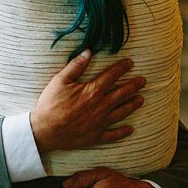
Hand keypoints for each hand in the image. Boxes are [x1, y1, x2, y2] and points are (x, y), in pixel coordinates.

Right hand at [30, 50, 144, 153]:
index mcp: (92, 91)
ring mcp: (100, 123)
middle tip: (143, 81)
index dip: (122, 68)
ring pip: (122, 112)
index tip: (130, 63)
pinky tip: (131, 129)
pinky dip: (123, 132)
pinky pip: (113, 135)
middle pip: (122, 94)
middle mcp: (100, 107)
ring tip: (141, 100)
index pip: (112, 76)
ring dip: (133, 105)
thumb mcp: (60, 80)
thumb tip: (88, 51)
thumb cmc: (51, 104)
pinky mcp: (96, 136)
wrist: (44, 131)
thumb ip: (76, 66)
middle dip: (134, 86)